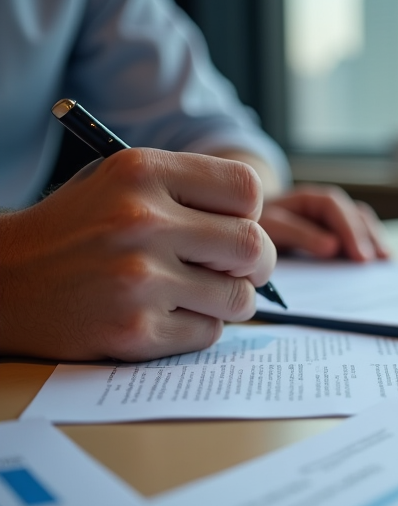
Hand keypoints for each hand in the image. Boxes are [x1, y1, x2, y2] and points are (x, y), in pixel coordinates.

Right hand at [0, 149, 274, 361]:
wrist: (1, 280)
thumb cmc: (75, 230)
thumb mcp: (120, 183)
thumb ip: (188, 192)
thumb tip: (264, 223)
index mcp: (142, 171)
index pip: (246, 189)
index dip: (250, 213)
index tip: (233, 226)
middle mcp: (141, 220)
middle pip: (254, 247)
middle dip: (255, 266)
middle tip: (235, 272)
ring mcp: (138, 278)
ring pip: (238, 298)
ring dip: (227, 302)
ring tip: (193, 295)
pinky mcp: (133, 330)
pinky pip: (208, 334)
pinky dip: (196, 330)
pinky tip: (162, 316)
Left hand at [258, 184, 389, 260]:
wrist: (245, 229)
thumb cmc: (255, 228)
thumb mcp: (269, 228)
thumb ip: (296, 234)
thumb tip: (332, 247)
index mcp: (305, 199)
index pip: (333, 206)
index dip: (347, 228)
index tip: (357, 254)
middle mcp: (324, 206)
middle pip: (353, 214)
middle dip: (365, 237)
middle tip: (373, 261)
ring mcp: (333, 220)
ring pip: (361, 224)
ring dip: (374, 240)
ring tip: (386, 261)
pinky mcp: (336, 236)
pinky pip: (359, 237)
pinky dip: (371, 247)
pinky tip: (381, 263)